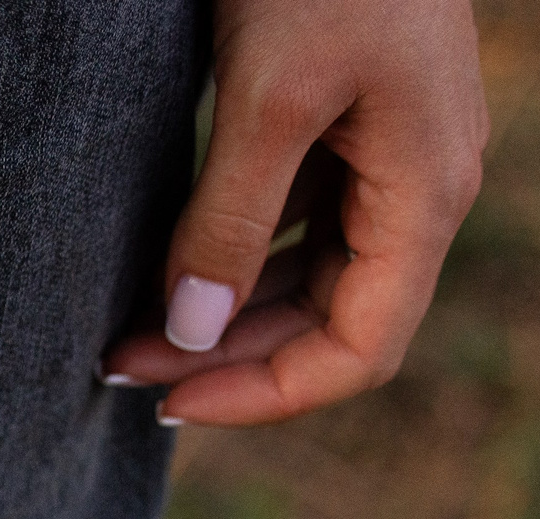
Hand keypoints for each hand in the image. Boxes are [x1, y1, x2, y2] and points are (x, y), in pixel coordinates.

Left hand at [101, 0, 488, 425]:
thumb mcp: (269, 95)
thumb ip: (232, 220)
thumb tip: (190, 333)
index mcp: (424, 194)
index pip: (361, 351)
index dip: (266, 395)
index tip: (164, 402)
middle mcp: (421, 187)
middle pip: (331, 323)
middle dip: (226, 359)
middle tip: (115, 364)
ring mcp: (390, 156)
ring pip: (312, 279)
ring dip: (225, 317)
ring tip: (127, 332)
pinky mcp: (351, 126)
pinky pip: (299, 225)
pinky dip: (235, 260)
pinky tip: (165, 266)